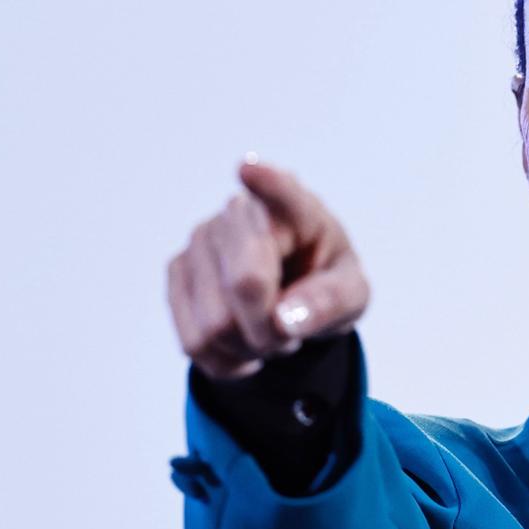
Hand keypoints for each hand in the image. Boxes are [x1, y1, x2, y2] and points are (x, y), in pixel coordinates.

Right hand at [166, 156, 370, 382]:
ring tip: (268, 332)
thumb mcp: (351, 295)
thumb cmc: (325, 282)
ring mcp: (201, 239)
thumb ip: (330, 303)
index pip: (281, 193)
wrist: (292, 293)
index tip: (249, 168)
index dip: (265, 183)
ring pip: (214, 324)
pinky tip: (242, 344)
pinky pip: (193, 341)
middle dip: (273, 329)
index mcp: (298, 210)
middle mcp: (240, 213)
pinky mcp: (177, 270)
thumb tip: (284, 319)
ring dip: (249, 347)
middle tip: (290, 331)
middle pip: (246, 285)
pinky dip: (224, 360)